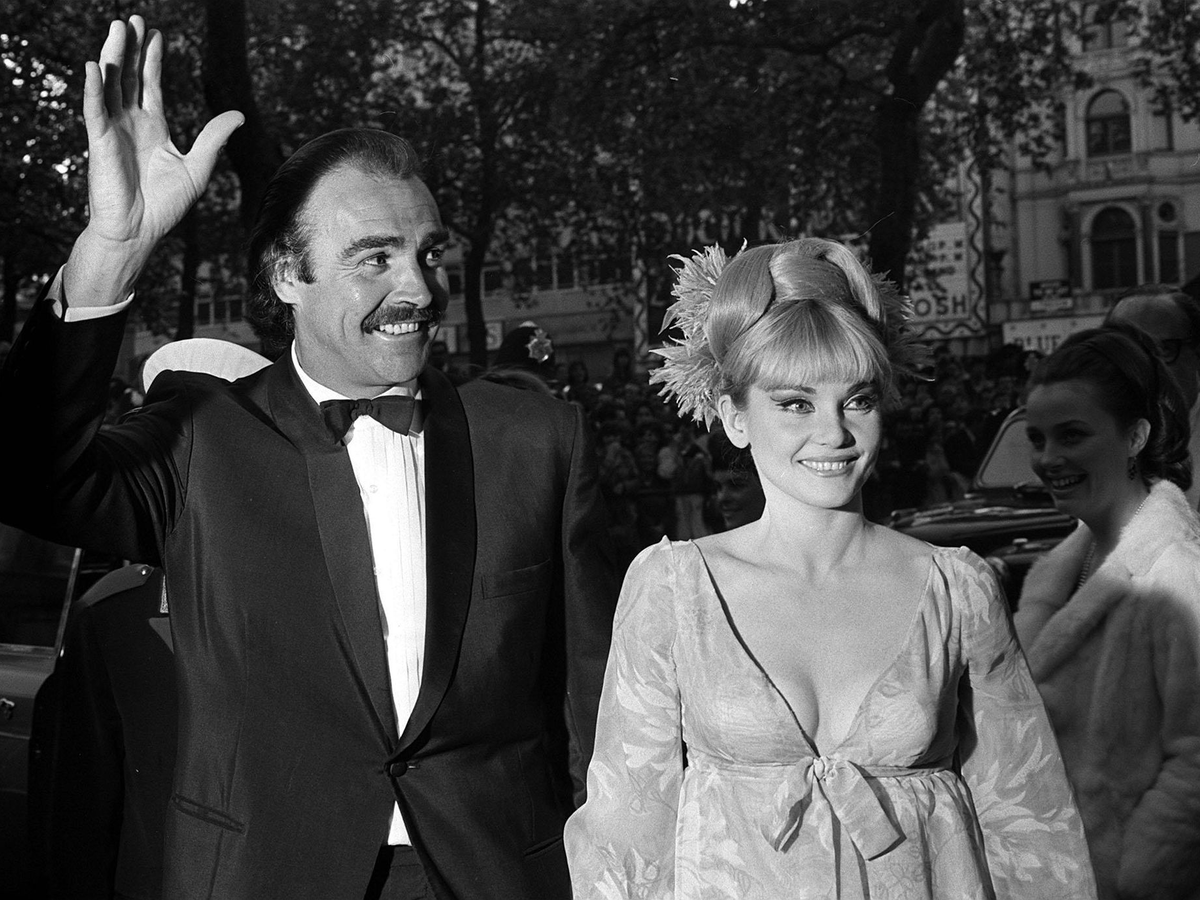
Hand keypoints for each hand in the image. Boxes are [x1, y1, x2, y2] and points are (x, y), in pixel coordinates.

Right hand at [65, 16, 243, 305]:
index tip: (156, 35)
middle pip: (129, 77)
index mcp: (152, 128)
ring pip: (111, 85)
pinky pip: (94, 110)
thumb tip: (239, 114)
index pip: (150, 85)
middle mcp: (130, 124)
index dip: (152, 60)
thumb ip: (214, 138)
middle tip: (133, 20)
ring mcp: (113, 131)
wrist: (139, 231)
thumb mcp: (198, 168)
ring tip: (118, 29)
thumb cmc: (165, 206)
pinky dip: (94, 87)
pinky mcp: (100, 143)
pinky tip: (96, 65)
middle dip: (131, 48)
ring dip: (113, 57)